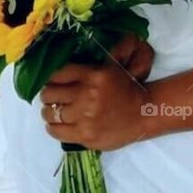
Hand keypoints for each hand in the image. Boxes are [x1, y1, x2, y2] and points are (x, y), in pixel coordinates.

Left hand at [39, 39, 153, 149]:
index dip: (51, 78)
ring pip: (50, 113)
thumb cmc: (127, 89)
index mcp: (94, 75)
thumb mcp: (114, 68)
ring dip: (49, 112)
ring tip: (54, 112)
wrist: (144, 113)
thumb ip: (94, 62)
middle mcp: (87, 94)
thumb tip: (70, 58)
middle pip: (49, 93)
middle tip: (52, 97)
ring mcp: (85, 116)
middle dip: (48, 95)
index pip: (57, 74)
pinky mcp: (84, 135)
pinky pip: (56, 131)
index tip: (52, 82)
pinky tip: (58, 124)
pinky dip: (52, 127)